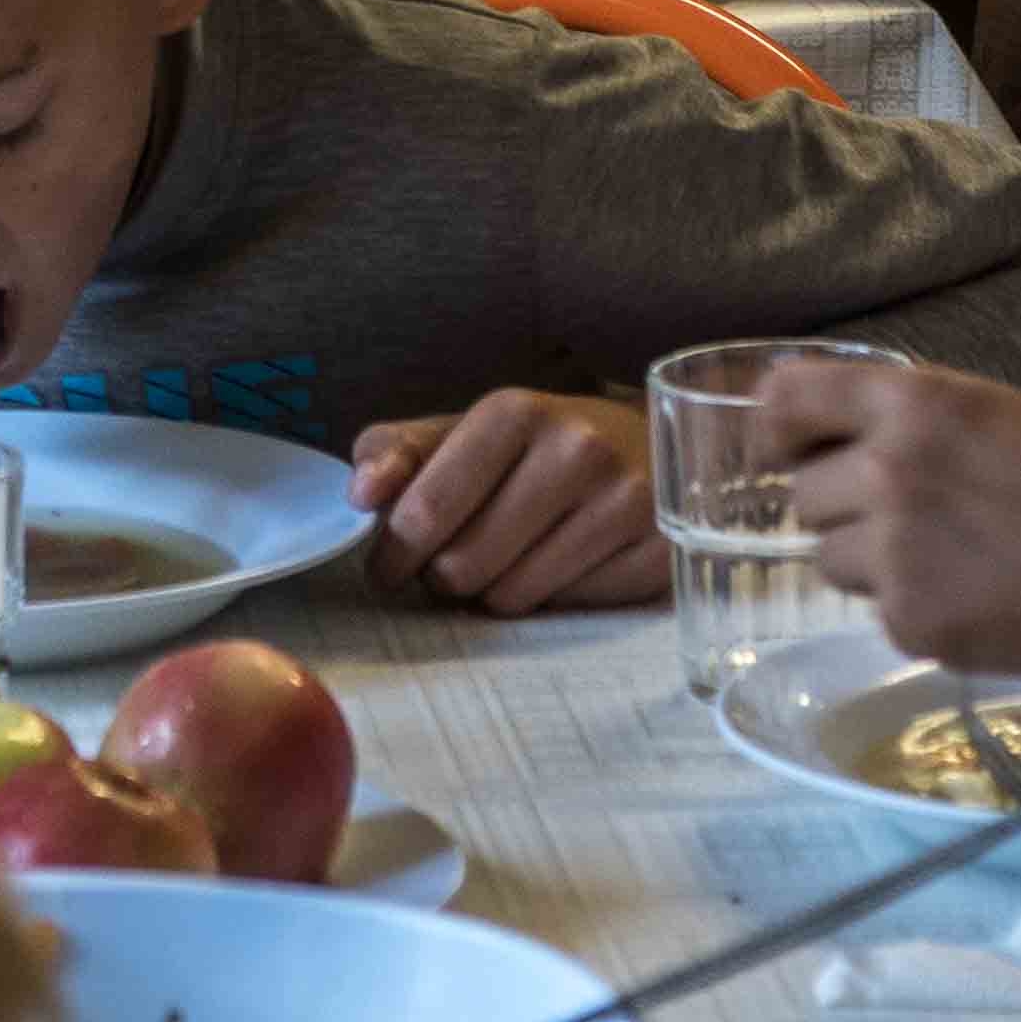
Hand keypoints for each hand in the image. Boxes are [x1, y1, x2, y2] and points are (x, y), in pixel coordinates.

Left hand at [349, 391, 659, 609]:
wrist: (647, 445)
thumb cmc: (534, 447)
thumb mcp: (461, 433)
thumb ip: (396, 453)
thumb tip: (361, 494)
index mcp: (516, 411)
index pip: (424, 513)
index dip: (394, 555)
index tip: (392, 567)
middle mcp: (578, 449)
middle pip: (463, 566)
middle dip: (445, 576)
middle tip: (458, 562)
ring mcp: (627, 501)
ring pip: (514, 598)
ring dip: (495, 594)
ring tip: (509, 562)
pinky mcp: (659, 550)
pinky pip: (569, 610)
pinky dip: (552, 601)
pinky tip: (561, 568)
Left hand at [754, 355, 1020, 682]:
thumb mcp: (988, 410)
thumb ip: (903, 410)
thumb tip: (806, 418)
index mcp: (914, 406)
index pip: (789, 399)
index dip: (773, 426)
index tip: (776, 447)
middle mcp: (890, 472)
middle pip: (803, 493)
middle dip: (842, 506)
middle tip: (910, 516)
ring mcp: (895, 553)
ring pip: (827, 558)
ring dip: (867, 561)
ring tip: (946, 558)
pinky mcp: (907, 621)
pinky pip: (875, 611)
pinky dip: (911, 608)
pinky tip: (971, 596)